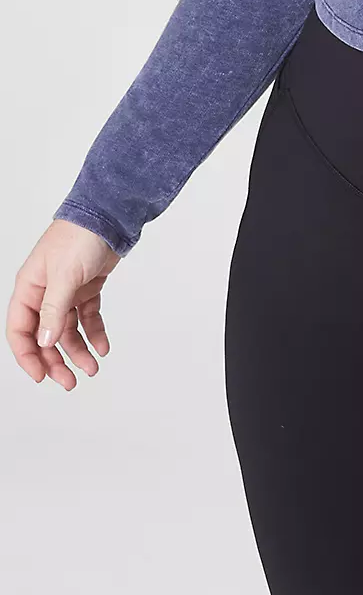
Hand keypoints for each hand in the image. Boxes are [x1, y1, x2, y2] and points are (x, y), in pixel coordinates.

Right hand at [7, 219, 121, 389]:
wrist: (110, 213)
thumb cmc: (80, 236)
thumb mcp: (65, 275)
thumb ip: (55, 310)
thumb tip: (46, 342)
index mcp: (29, 288)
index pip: (20, 330)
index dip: (28, 356)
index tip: (41, 377)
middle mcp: (45, 292)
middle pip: (45, 336)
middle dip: (56, 360)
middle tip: (70, 381)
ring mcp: (67, 291)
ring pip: (67, 330)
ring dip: (78, 350)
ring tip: (92, 368)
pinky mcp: (87, 288)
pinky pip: (88, 317)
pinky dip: (95, 332)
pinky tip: (103, 346)